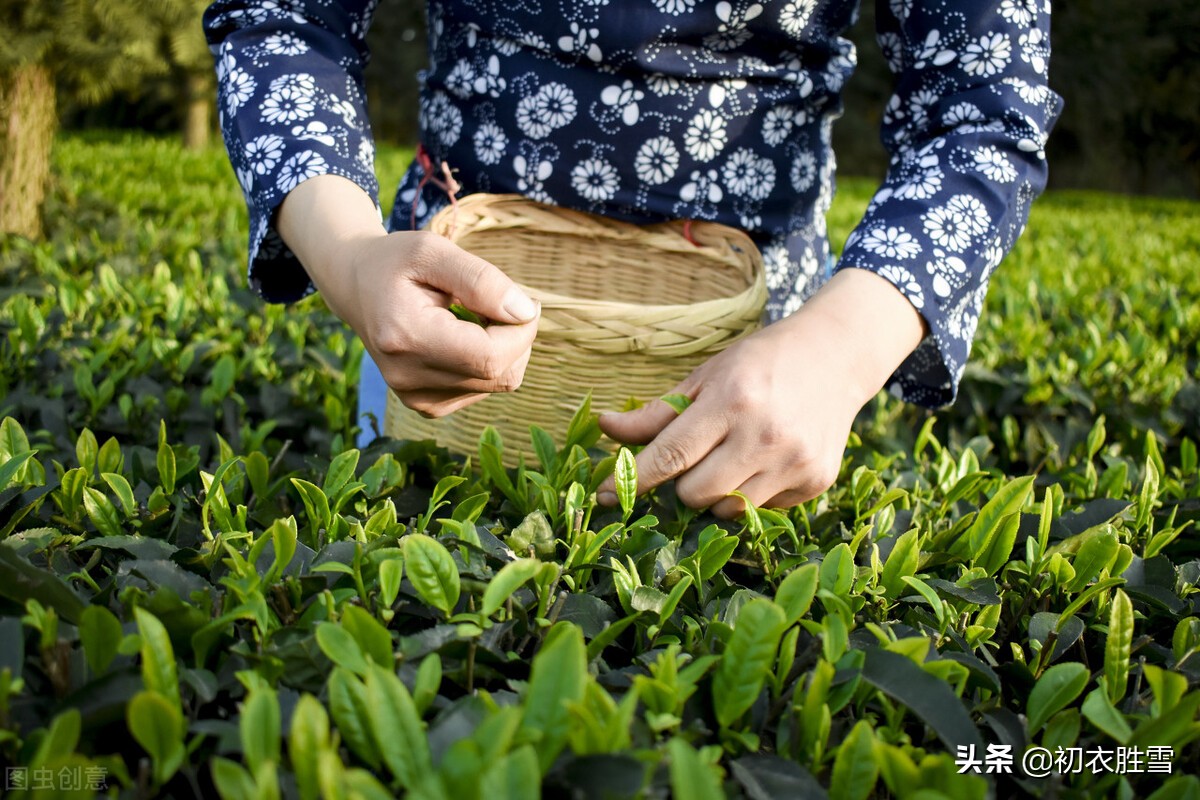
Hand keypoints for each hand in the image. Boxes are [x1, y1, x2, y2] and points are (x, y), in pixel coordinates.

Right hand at [278, 175, 539, 416]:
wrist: (355, 286)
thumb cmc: (396, 262)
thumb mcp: (434, 251)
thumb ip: (482, 280)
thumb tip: (526, 313)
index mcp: (406, 337)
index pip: (490, 356)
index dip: (522, 331)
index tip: (526, 301)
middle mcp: (408, 378)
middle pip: (500, 374)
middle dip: (518, 337)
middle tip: (503, 301)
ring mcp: (416, 397)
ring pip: (499, 383)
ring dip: (506, 348)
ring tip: (478, 317)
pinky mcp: (426, 405)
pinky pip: (484, 389)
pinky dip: (490, 362)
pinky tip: (468, 338)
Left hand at [596, 268, 926, 517]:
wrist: (837, 357)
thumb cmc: (760, 364)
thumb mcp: (706, 375)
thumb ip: (657, 412)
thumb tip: (605, 428)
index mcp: (731, 400)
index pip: (669, 455)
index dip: (631, 479)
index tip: (603, 494)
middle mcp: (764, 434)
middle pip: (694, 493)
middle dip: (680, 485)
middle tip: (692, 461)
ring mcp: (794, 461)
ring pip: (726, 511)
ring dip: (714, 494)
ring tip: (729, 459)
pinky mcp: (815, 481)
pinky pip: (761, 511)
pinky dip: (750, 494)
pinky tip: (763, 461)